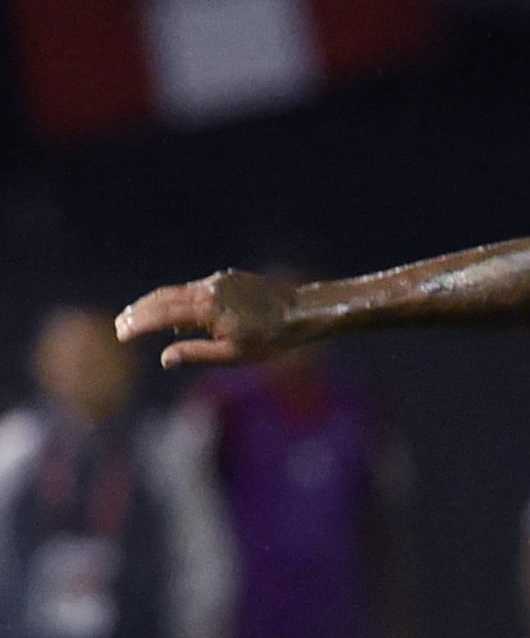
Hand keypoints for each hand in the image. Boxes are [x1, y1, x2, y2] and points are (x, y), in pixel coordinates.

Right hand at [118, 269, 298, 368]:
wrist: (301, 311)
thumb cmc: (270, 339)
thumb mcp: (233, 355)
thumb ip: (196, 354)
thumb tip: (165, 358)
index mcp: (206, 309)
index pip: (161, 315)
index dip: (138, 325)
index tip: (121, 334)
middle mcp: (207, 290)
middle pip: (162, 298)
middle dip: (139, 311)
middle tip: (120, 324)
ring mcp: (216, 281)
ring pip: (177, 291)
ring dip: (156, 304)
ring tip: (139, 318)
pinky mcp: (226, 278)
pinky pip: (195, 289)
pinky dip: (180, 300)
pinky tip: (177, 316)